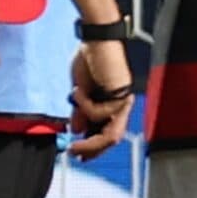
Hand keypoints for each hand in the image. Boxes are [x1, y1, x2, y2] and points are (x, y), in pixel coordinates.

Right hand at [69, 39, 133, 158]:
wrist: (96, 41)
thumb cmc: (90, 62)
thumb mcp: (81, 93)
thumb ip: (81, 113)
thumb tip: (77, 130)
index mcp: (112, 106)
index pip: (107, 135)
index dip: (94, 148)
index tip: (78, 155)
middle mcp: (121, 106)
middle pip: (112, 139)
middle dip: (92, 149)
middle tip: (75, 152)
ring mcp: (122, 102)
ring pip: (110, 133)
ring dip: (90, 139)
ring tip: (74, 131)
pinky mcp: (120, 95)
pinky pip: (98, 112)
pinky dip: (83, 105)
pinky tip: (77, 91)